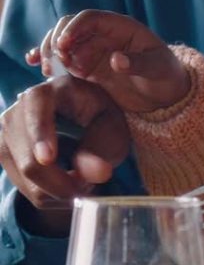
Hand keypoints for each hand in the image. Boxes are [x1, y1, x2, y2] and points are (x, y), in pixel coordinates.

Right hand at [0, 76, 128, 236]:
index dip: (41, 134)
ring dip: (56, 190)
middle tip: (88, 186)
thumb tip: (92, 174)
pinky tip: (64, 182)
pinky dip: (48, 194)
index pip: (37, 107)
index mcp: (53, 89)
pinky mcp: (2, 152)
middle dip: (60, 181)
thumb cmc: (99, 119)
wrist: (82, 123)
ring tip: (81, 180)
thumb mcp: (113, 126)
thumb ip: (104, 146)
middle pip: (30, 158)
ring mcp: (7, 131)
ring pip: (26, 178)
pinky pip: (23, 187)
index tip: (48, 158)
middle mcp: (21, 107)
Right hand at [26, 10, 189, 111]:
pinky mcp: (87, 68)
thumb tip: (115, 59)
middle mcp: (104, 36)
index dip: (74, 28)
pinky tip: (35, 65)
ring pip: (63, 43)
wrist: (166, 94)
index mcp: (121, 27)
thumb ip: (137, 64)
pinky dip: (49, 60)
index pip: (91, 18)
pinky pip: (64, 59)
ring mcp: (94, 51)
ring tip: (49, 71)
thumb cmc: (166, 76)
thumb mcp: (157, 69)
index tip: (63, 45)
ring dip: (51, 52)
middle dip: (58, 40)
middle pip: (71, 26)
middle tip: (56, 62)